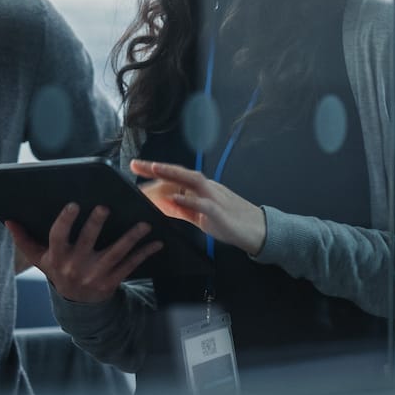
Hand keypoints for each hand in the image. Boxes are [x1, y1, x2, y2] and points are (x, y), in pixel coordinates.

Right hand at [6, 204, 162, 303]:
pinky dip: (144, 254)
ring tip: (143, 224)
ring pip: (115, 254)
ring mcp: (96, 275)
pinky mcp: (113, 282)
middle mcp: (76, 266)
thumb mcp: (40, 259)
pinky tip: (156, 242)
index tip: (74, 205)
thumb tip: (8, 220)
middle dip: (95, 225)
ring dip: (130, 238)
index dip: (65, 221)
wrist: (77, 305)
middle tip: (105, 208)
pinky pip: (130, 266)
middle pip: (87, 242)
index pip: (58, 237)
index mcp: (58, 257)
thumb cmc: (58, 271)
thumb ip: (24, 239)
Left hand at [132, 159, 266, 255]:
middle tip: (136, 164)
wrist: (258, 230)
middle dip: (157, 167)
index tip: (137, 166)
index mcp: (202, 188)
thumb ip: (183, 209)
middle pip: (180, 173)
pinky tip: (174, 199)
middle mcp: (207, 188)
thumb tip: (164, 205)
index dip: (157, 170)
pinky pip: (203, 204)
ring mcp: (214, 199)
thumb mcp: (201, 214)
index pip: (176, 176)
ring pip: (192, 181)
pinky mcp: (220, 213)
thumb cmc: (230, 221)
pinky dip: (188, 200)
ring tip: (154, 169)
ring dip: (172, 174)